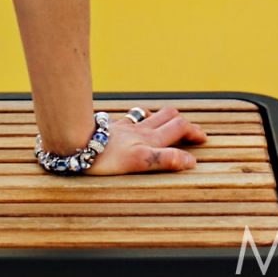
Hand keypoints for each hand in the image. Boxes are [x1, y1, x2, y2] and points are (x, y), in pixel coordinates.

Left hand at [86, 104, 206, 174]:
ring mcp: (124, 127)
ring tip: (170, 121)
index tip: (202, 141)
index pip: (178, 129)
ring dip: (164, 117)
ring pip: (150, 115)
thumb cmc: (106, 157)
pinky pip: (129, 117)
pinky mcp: (110, 127)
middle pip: (168, 118)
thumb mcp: (139, 161)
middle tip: (192, 132)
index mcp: (149, 140)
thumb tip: (190, 161)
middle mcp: (140, 131)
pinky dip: (139, 116)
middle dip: (183, 123)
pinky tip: (137, 118)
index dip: (193, 133)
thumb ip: (165, 160)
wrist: (75, 142)